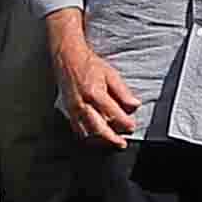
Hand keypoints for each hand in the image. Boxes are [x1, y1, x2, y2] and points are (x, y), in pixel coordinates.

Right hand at [55, 19, 141, 147]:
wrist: (67, 58)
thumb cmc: (88, 64)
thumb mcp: (111, 74)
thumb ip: (123, 92)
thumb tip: (134, 105)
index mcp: (95, 93)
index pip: (113, 114)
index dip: (125, 123)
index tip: (131, 126)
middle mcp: (82, 103)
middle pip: (99, 129)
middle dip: (112, 139)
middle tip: (121, 143)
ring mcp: (73, 109)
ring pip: (87, 132)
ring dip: (100, 140)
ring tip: (110, 141)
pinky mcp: (67, 110)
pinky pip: (77, 128)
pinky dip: (87, 135)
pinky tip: (95, 136)